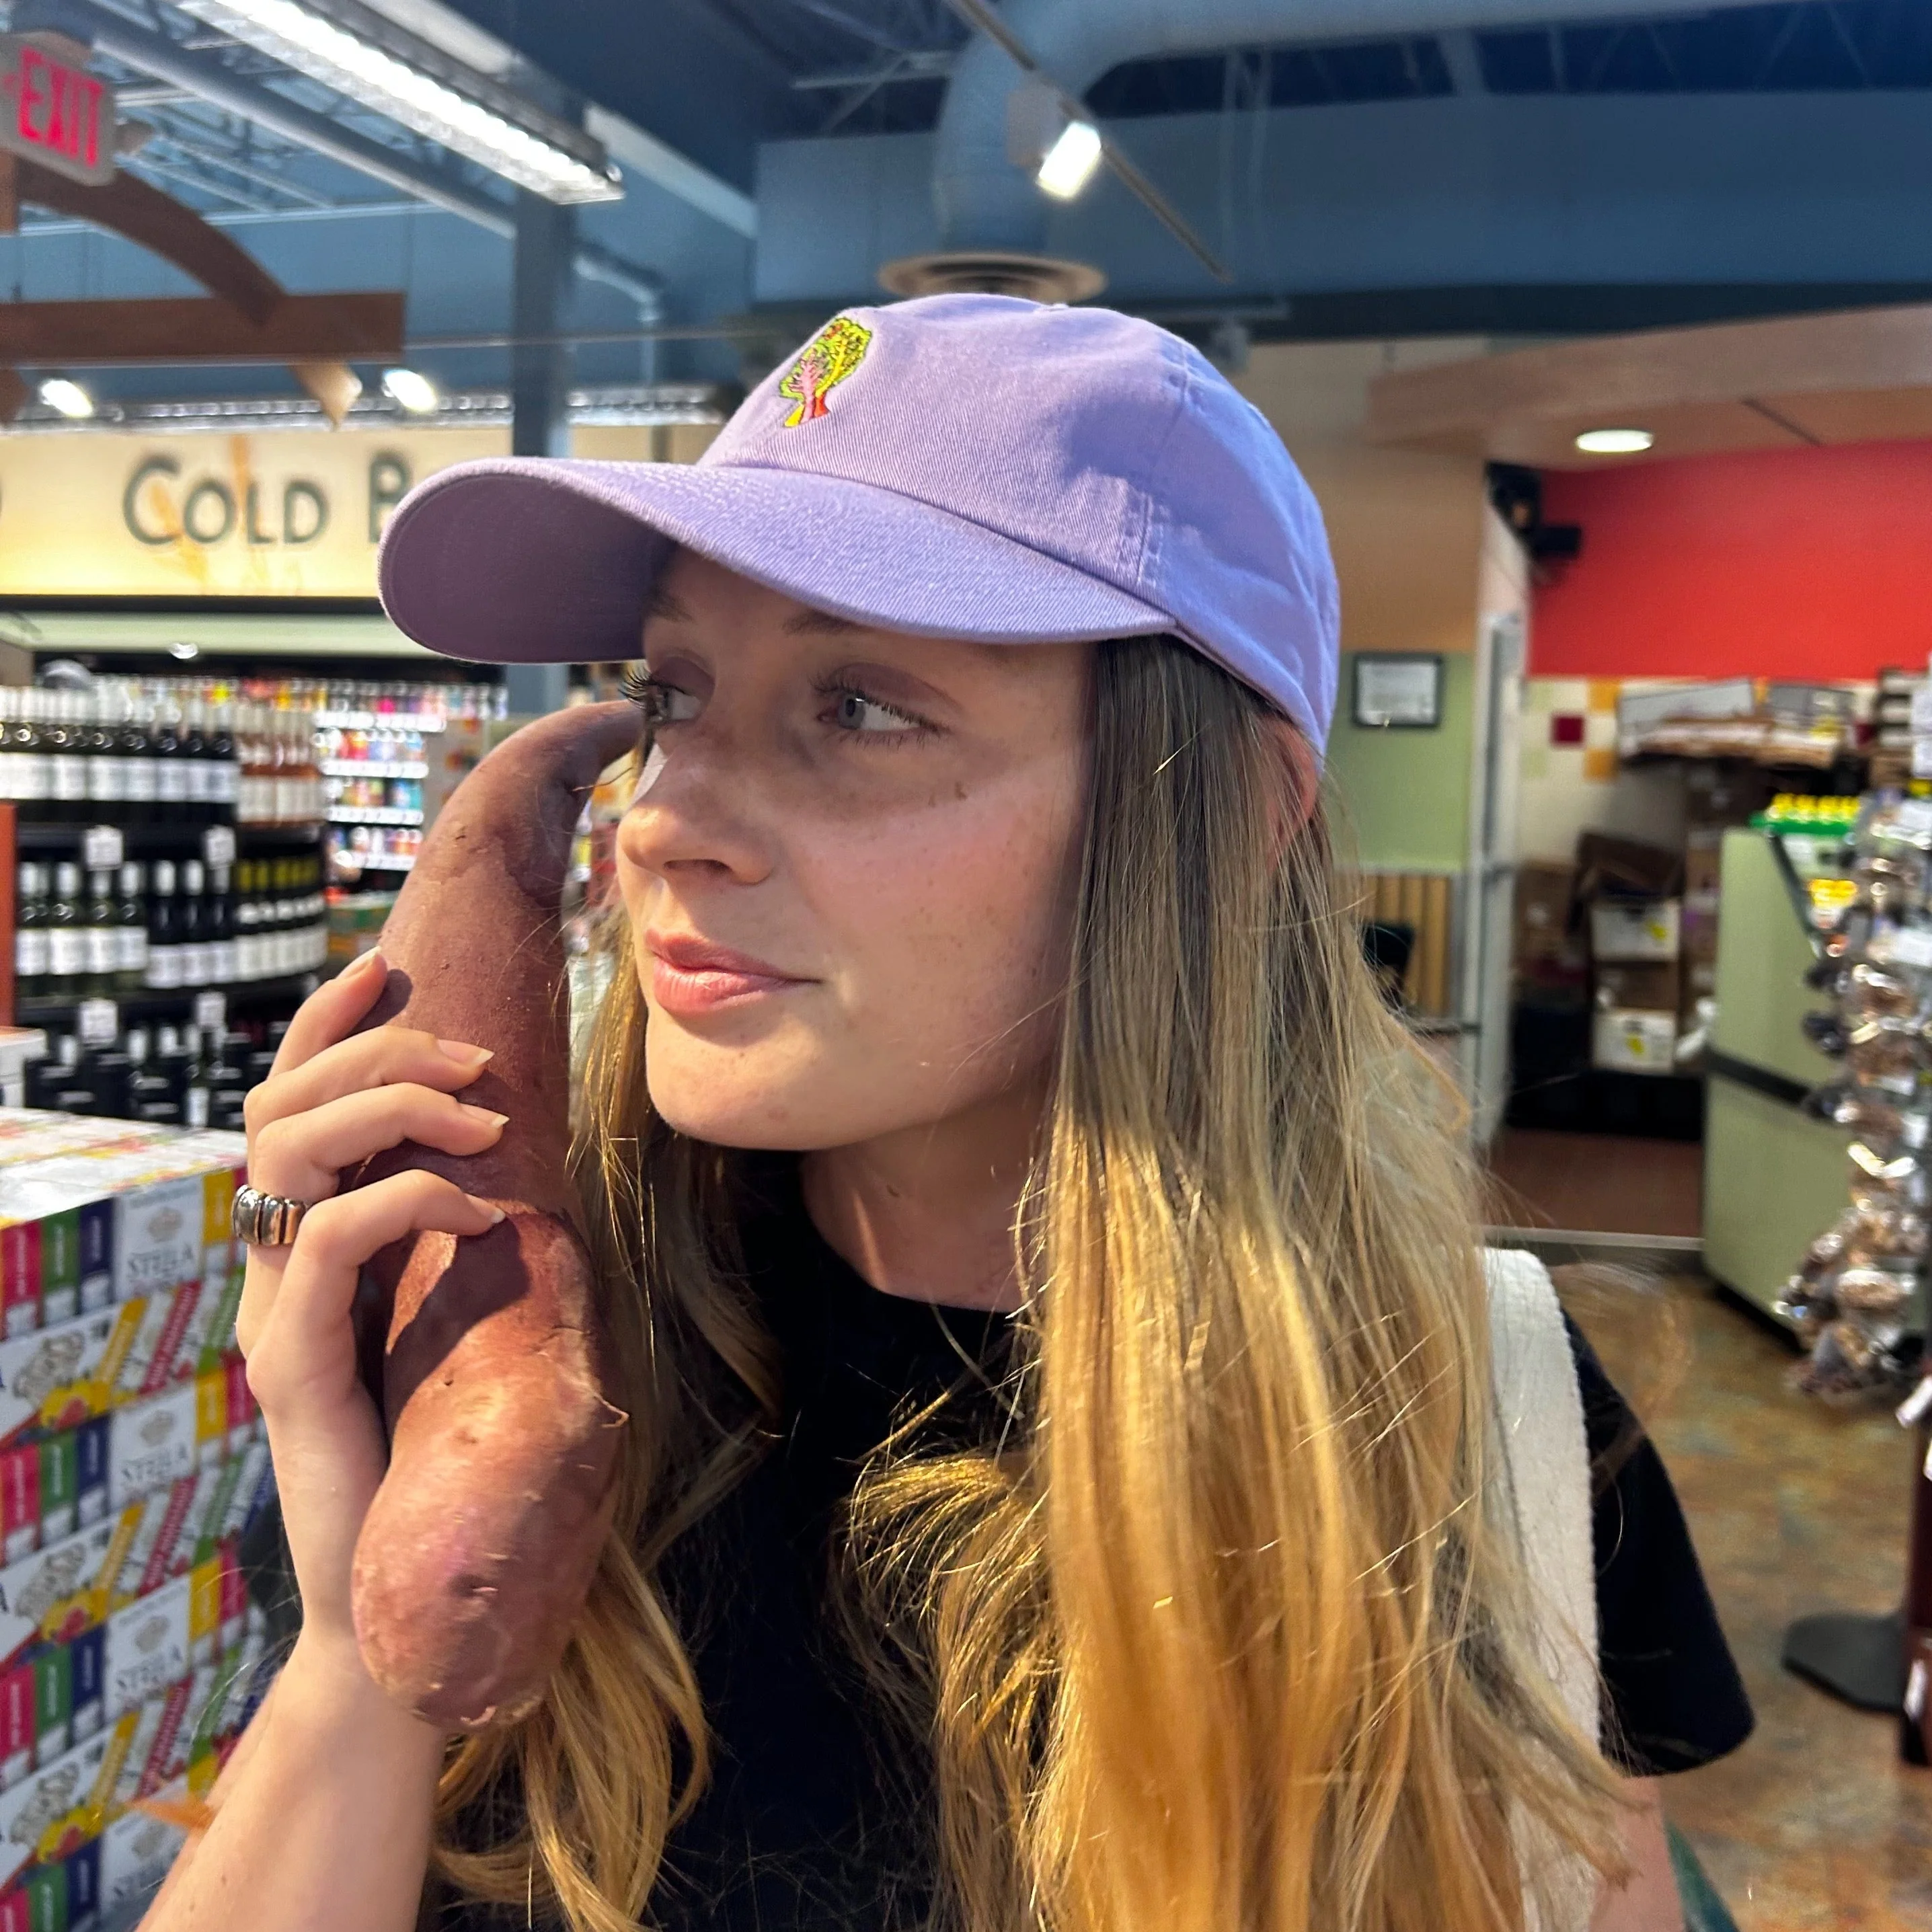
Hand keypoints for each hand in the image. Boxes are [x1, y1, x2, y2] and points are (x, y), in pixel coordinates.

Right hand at [235, 947, 507, 1679]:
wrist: (401, 1590)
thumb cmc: (446, 1449)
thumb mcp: (463, 1314)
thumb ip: (466, 1237)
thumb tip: (527, 1153)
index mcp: (309, 1246)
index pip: (288, 1104)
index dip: (325, 1027)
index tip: (383, 967)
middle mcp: (276, 1268)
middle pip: (281, 1108)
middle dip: (378, 1055)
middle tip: (472, 1061)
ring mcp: (277, 1315)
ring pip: (288, 1152)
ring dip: (391, 1108)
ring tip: (481, 1120)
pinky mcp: (292, 1366)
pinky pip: (332, 1241)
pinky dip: (407, 1197)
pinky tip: (477, 1205)